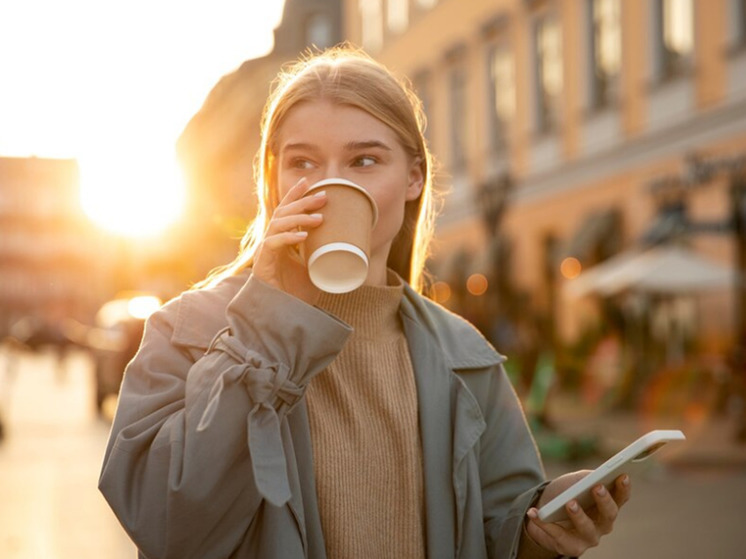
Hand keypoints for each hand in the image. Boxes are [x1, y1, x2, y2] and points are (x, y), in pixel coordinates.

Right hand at [252, 178, 326, 303]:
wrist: (284, 314)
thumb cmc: (297, 292)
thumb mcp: (316, 268)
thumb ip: (325, 256)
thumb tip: (350, 246)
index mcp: (283, 239)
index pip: (286, 210)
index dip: (295, 195)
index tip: (309, 182)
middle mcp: (272, 240)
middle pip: (284, 212)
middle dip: (302, 202)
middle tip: (323, 197)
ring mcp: (266, 251)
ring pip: (278, 224)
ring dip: (299, 218)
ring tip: (319, 218)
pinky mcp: (263, 263)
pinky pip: (273, 244)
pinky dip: (289, 238)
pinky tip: (303, 237)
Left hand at [525, 471, 630, 556]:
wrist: (545, 512)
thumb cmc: (566, 493)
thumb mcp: (576, 481)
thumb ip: (586, 477)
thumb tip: (593, 477)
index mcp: (607, 505)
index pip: (621, 497)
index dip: (623, 488)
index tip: (622, 475)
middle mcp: (603, 524)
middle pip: (609, 514)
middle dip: (604, 501)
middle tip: (597, 487)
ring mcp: (588, 538)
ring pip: (587, 528)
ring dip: (579, 515)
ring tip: (570, 503)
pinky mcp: (572, 547)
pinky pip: (558, 536)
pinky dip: (545, 523)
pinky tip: (534, 512)